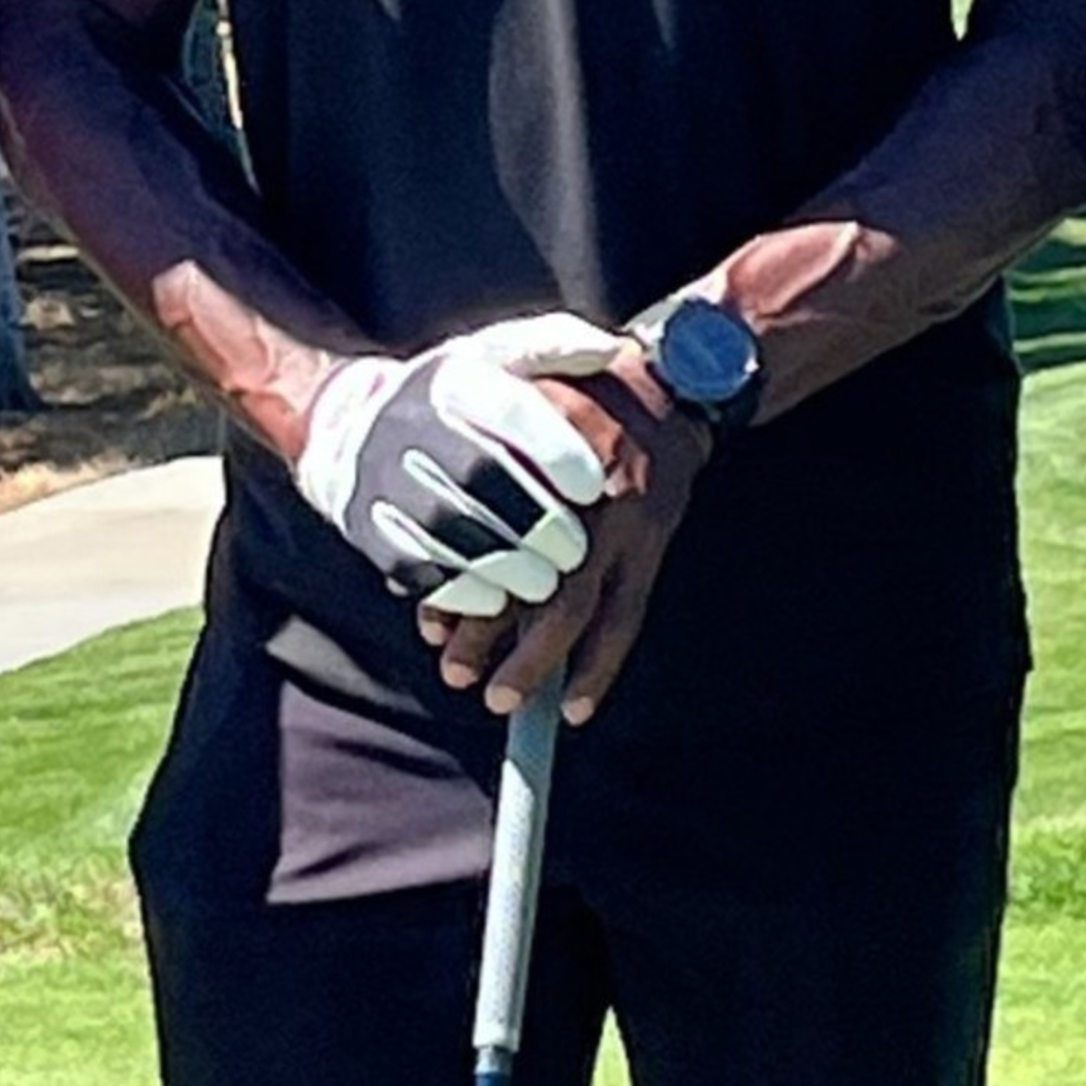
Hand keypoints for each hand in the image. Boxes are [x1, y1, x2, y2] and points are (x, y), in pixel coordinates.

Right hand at [297, 314, 629, 610]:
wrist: (350, 424)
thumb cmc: (453, 396)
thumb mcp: (496, 355)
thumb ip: (554, 347)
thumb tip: (611, 351)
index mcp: (450, 376)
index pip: (508, 408)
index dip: (556, 449)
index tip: (595, 488)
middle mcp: (405, 421)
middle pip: (477, 475)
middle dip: (535, 520)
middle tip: (576, 553)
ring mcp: (377, 475)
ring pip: (443, 527)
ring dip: (502, 564)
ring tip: (545, 584)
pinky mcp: (362, 523)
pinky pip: (411, 564)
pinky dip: (458, 590)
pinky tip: (497, 600)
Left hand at [426, 359, 707, 722]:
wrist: (667, 379)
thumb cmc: (570, 388)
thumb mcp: (509, 390)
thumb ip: (469, 451)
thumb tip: (418, 539)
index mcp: (530, 450)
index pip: (479, 530)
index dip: (452, 585)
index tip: (428, 623)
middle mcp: (574, 488)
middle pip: (521, 574)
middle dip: (486, 631)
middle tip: (456, 673)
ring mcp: (619, 519)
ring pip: (574, 605)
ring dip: (537, 661)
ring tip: (501, 700)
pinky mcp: (651, 542)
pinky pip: (626, 615)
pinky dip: (600, 665)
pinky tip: (575, 706)